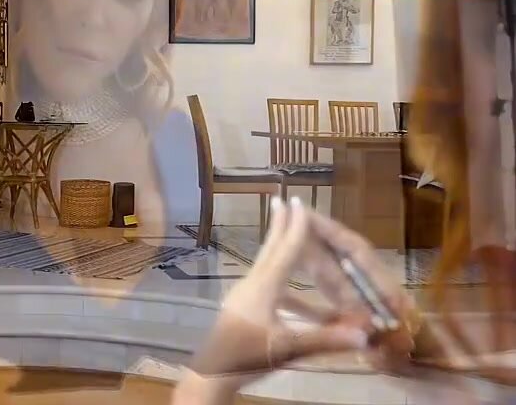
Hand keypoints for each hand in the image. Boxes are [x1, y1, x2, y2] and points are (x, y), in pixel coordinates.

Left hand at [186, 198, 372, 384]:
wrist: (210, 376)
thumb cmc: (247, 358)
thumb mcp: (288, 349)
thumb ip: (326, 340)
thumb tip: (365, 334)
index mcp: (263, 288)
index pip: (284, 250)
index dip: (295, 227)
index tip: (297, 201)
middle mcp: (252, 284)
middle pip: (270, 250)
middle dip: (279, 226)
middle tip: (283, 200)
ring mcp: (244, 296)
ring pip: (267, 265)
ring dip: (278, 247)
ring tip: (287, 231)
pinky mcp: (242, 308)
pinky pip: (266, 284)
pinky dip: (282, 280)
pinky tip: (294, 290)